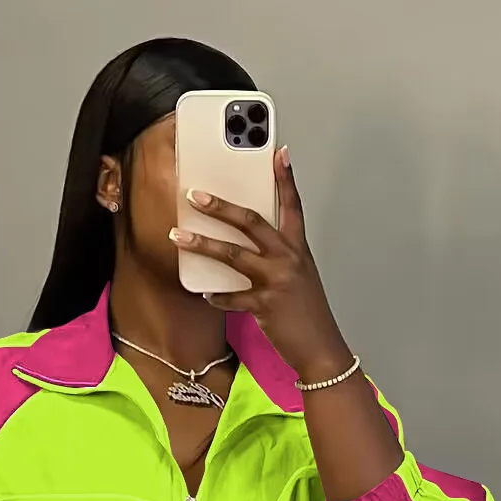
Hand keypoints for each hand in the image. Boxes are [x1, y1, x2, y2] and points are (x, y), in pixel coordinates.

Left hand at [171, 150, 353, 382]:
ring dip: (203, 244)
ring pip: (234, 255)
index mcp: (298, 249)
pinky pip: (233, 297)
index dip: (285, 178)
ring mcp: (277, 281)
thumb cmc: (308, 314)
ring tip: (179, 237)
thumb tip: (249, 248)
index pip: (292, 206)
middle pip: (251, 222)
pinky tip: (205, 294)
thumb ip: (279, 258)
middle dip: (221, 207)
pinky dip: (217, 297)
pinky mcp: (266, 305)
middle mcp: (288, 259)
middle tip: (196, 196)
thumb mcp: (300, 277)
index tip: (278, 152)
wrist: (321, 348)